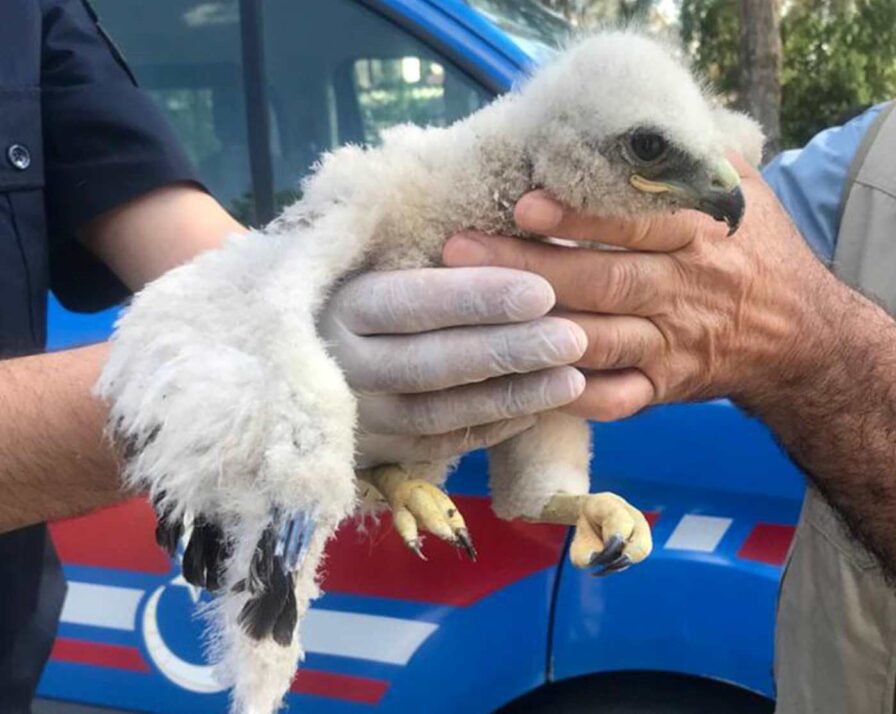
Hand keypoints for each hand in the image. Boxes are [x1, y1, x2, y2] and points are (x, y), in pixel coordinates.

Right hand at [318, 267, 586, 467]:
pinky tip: (539, 409)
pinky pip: (440, 445)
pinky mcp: (375, 452)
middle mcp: (344, 367)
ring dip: (510, 397)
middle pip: (432, 363)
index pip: (414, 303)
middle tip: (573, 339)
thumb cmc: (347, 292)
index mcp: (341, 306)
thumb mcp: (369, 262)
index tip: (541, 292)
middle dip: (507, 351)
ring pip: (440, 413)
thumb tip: (513, 244)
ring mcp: (358, 417)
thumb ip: (429, 259)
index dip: (478, 299)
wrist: (285, 362)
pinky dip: (491, 428)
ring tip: (572, 379)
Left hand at [443, 157, 834, 419]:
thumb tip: (631, 116)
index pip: (635, 223)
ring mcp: (672, 344)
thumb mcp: (740, 192)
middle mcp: (685, 291)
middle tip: (460, 253)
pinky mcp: (665, 386)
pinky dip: (575, 396)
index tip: (524, 204)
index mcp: (700, 235)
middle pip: (602, 282)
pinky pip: (617, 398)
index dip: (580, 216)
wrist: (799, 333)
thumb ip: (688, 158)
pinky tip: (526, 384)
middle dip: (528, 270)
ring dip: (534, 330)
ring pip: (597, 340)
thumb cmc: (755, 251)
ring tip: (473, 314)